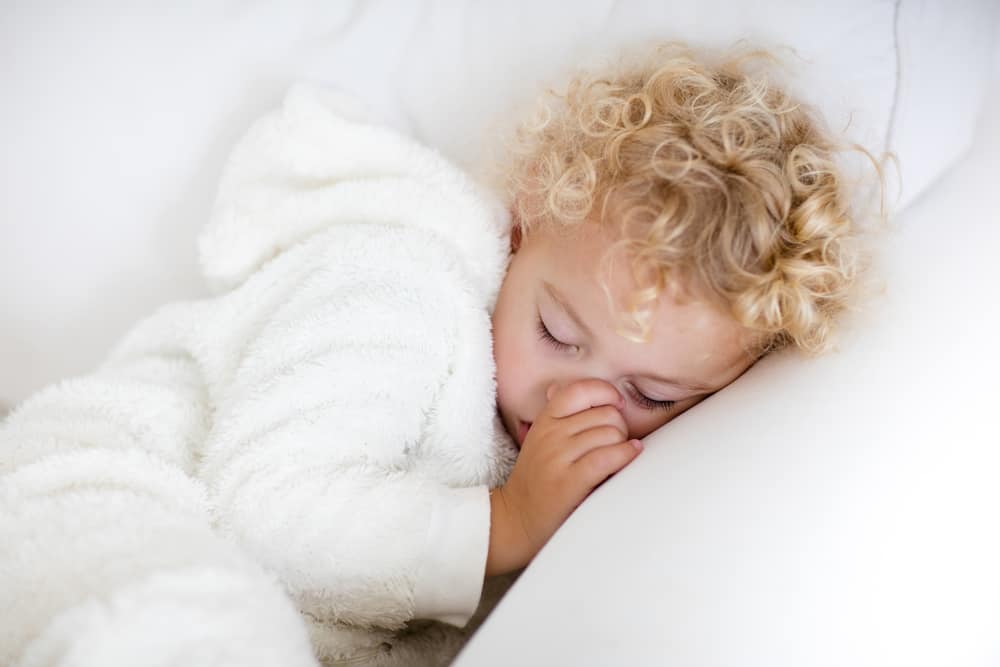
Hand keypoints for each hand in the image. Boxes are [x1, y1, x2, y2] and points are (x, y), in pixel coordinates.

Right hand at [485, 378, 642, 576]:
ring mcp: (558, 458)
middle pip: (605, 414)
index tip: (615, 406)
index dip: (606, 393)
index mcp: (544, 421)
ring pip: (610, 434)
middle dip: (619, 426)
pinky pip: (608, 457)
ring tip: (617, 456)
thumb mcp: (539, 439)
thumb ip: (554, 416)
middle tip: (615, 441)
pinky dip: (626, 455)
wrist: (517, 519)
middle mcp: (550, 435)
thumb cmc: (537, 479)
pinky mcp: (569, 482)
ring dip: (623, 444)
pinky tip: (630, 455)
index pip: (580, 390)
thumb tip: (558, 386)